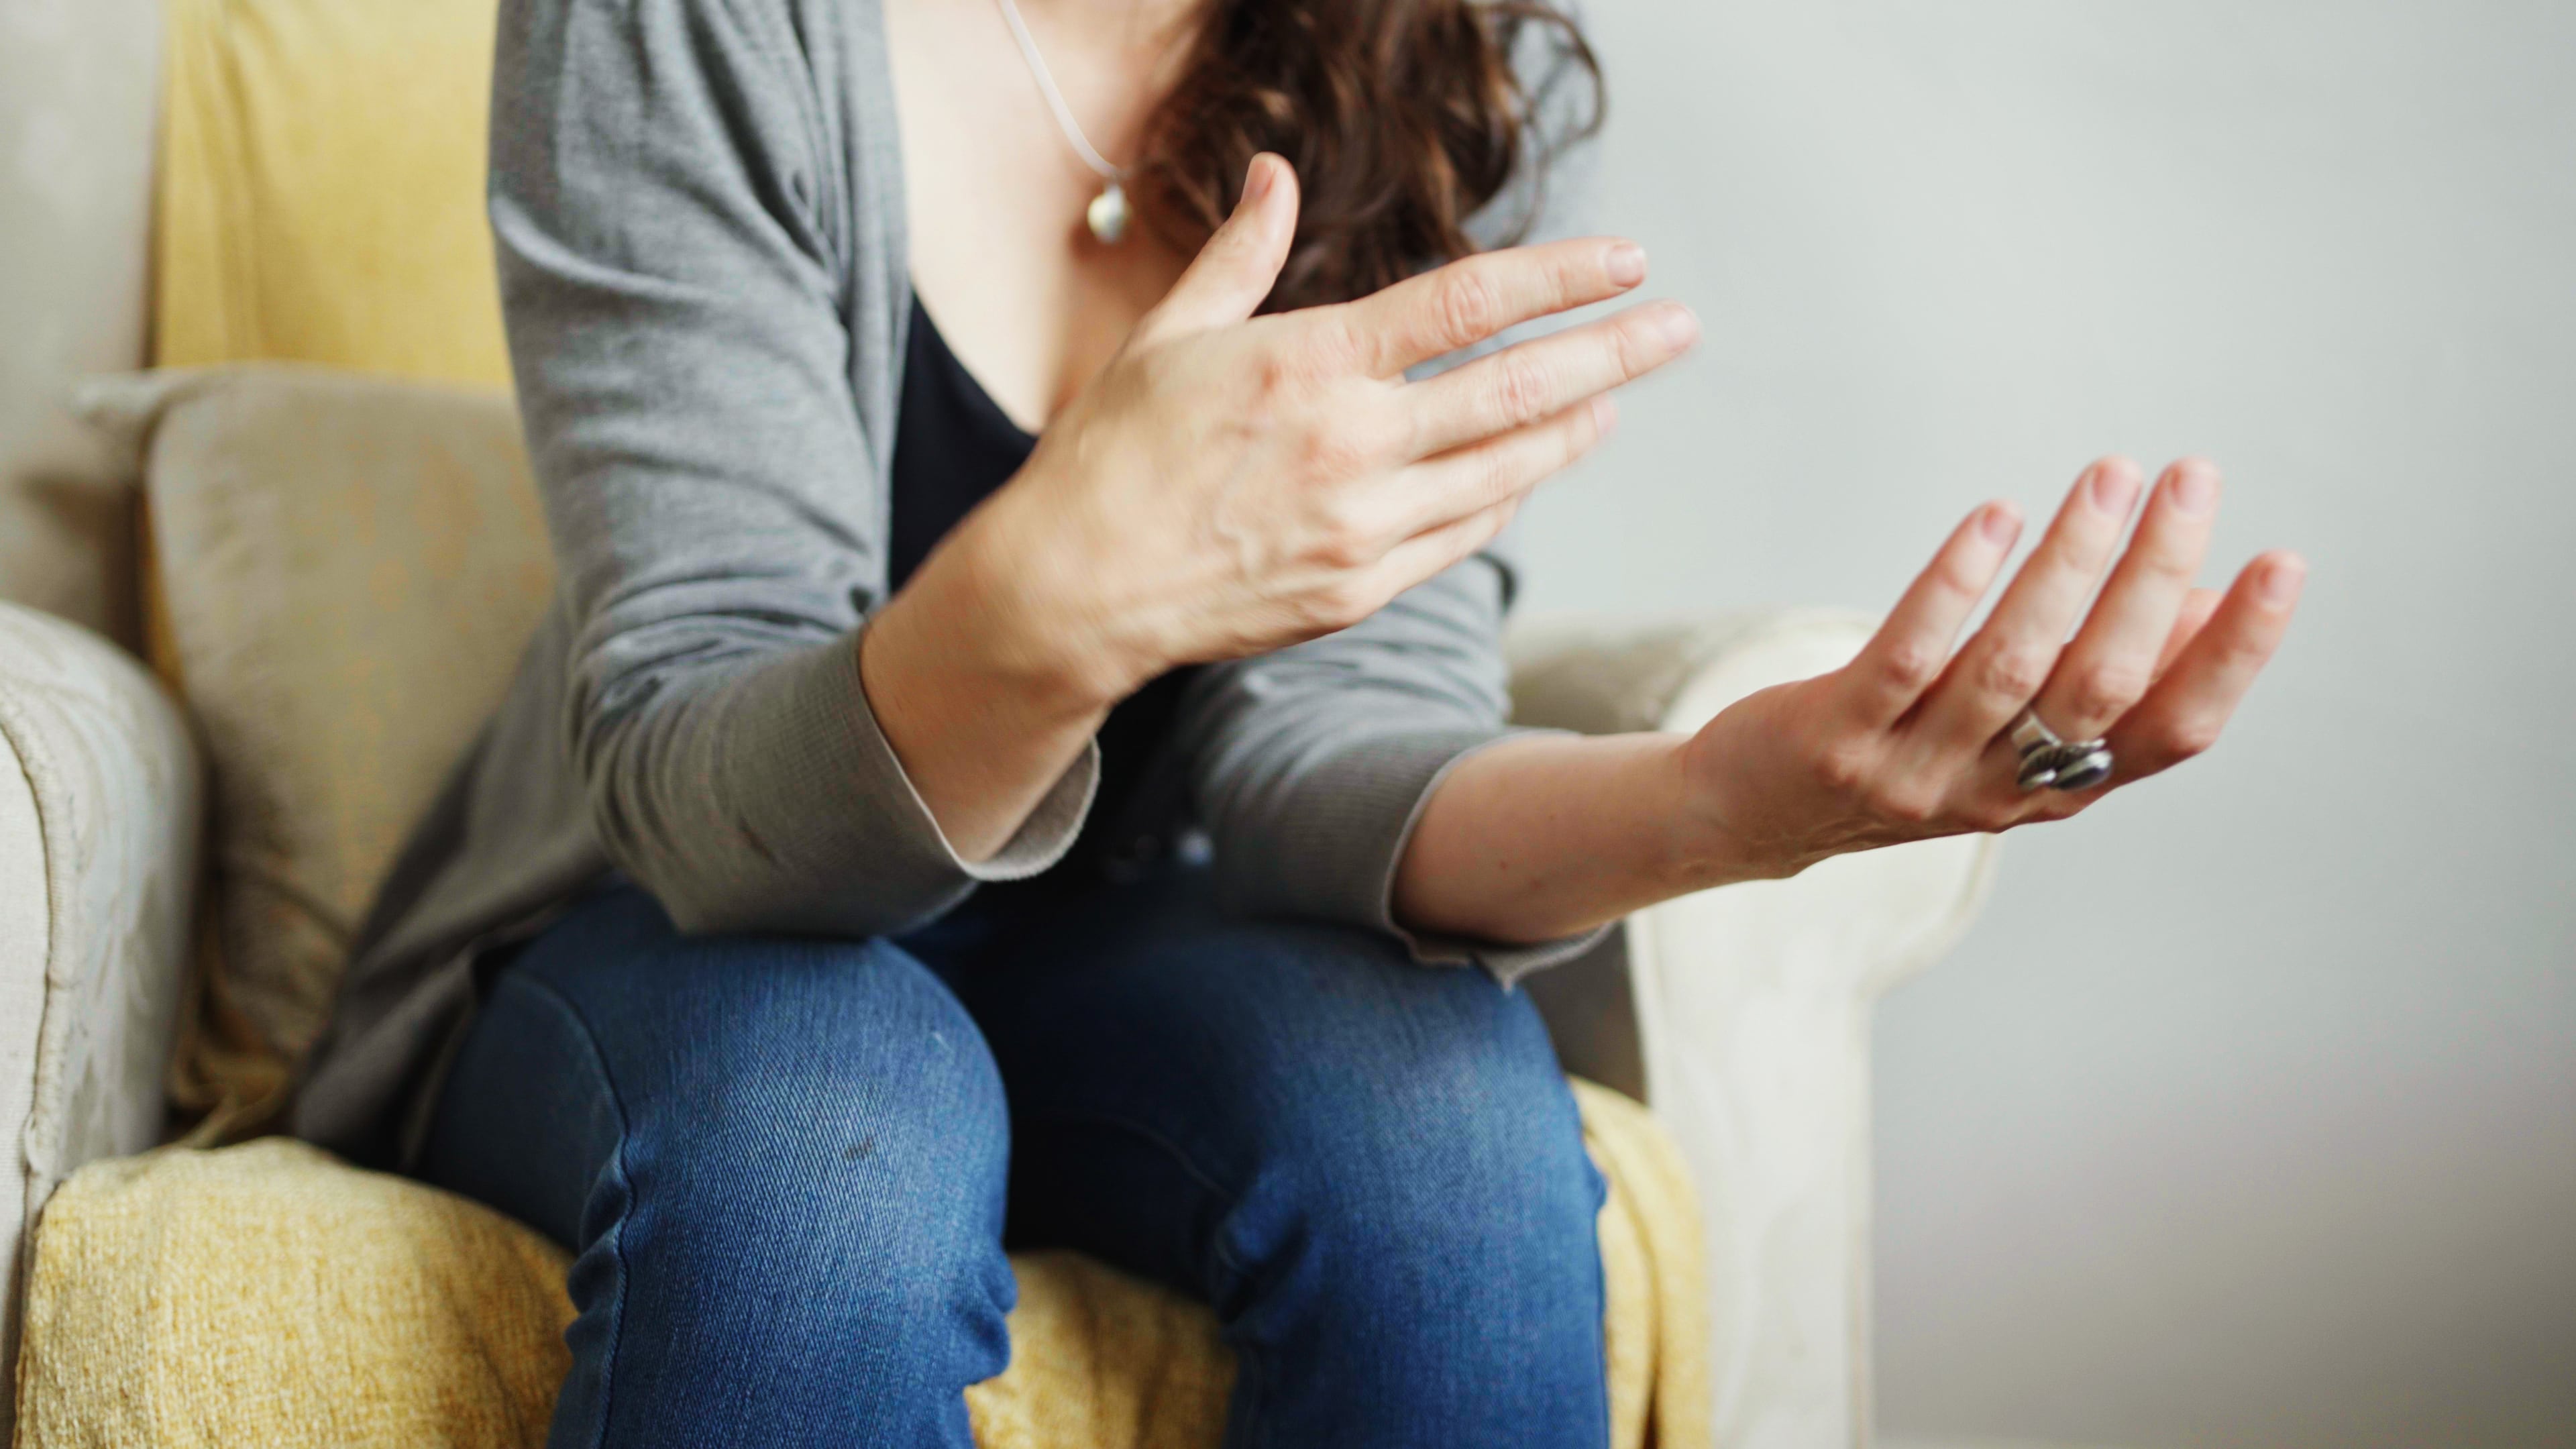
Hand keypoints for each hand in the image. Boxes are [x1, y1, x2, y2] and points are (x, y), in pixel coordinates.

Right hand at [949, 151, 1700, 702]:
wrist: (1076, 589)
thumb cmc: (1112, 454)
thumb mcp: (1169, 335)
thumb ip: (1242, 255)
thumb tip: (1276, 174)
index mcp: (1310, 364)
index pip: (1468, 306)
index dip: (1561, 278)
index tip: (1625, 260)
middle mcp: (1353, 445)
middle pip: (1519, 389)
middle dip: (1614, 352)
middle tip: (1679, 326)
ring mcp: (1363, 528)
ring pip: (1506, 471)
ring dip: (1574, 427)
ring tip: (1619, 395)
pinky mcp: (1360, 592)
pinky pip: (1461, 536)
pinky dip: (1504, 497)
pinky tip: (1530, 470)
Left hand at [1678, 457, 2304, 876]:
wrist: (1753, 813)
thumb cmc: (1905, 747)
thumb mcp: (2016, 732)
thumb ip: (2104, 680)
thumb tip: (2206, 601)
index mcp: (2063, 788)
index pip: (2173, 730)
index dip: (2235, 653)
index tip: (2282, 562)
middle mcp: (2002, 790)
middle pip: (2100, 685)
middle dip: (2153, 577)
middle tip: (2189, 479)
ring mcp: (1917, 771)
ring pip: (2011, 666)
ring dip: (2069, 565)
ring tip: (2108, 477)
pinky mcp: (1838, 741)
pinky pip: (1906, 658)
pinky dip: (1954, 587)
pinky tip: (1993, 520)